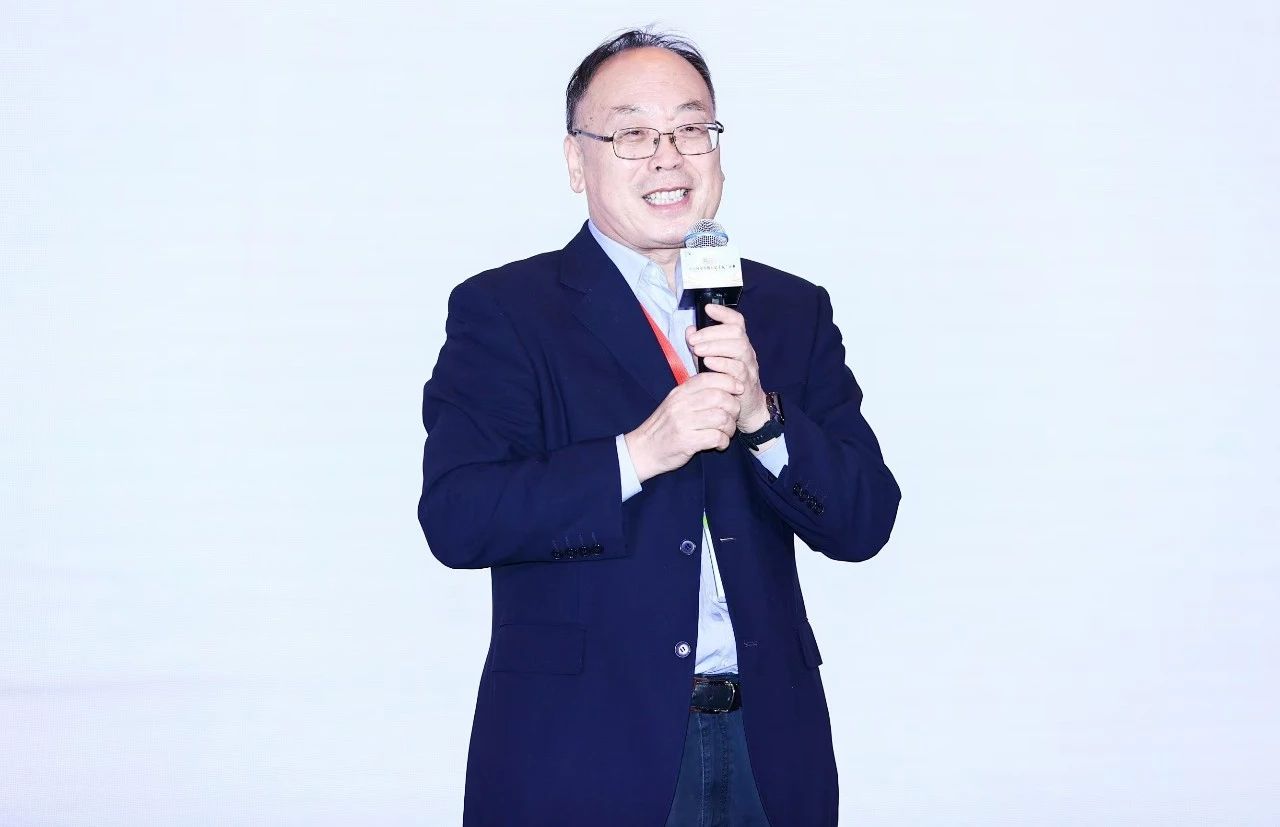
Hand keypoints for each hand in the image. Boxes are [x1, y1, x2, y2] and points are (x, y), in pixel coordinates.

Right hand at [624, 371, 742, 482]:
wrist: (644, 450)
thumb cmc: (664, 427)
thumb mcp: (675, 403)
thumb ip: (695, 393)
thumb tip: (724, 384)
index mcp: (680, 392)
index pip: (709, 378)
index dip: (729, 381)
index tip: (738, 389)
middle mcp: (681, 404)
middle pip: (720, 397)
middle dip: (734, 408)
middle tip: (733, 417)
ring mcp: (683, 423)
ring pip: (721, 418)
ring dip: (730, 427)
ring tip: (726, 433)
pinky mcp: (687, 441)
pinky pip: (716, 438)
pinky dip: (723, 442)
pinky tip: (719, 444)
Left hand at [685, 303, 768, 432]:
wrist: (746, 408)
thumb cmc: (726, 382)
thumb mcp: (711, 361)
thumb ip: (701, 346)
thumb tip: (689, 331)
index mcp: (738, 343)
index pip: (737, 322)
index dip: (724, 313)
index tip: (708, 308)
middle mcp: (746, 352)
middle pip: (736, 332)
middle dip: (712, 332)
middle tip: (693, 339)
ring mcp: (749, 367)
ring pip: (739, 347)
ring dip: (715, 346)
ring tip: (697, 350)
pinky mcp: (747, 382)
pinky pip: (738, 369)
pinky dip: (722, 363)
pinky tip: (708, 362)